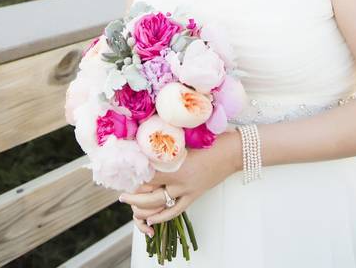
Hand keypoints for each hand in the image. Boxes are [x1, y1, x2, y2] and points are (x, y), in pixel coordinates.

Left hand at [119, 130, 239, 233]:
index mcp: (174, 161)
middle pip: (147, 192)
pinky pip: (174, 211)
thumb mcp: (186, 135)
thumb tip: (146, 138)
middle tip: (121, 195)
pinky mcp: (194, 196)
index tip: (121, 174)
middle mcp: (178, 179)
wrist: (233, 151)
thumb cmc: (211, 139)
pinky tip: (150, 220)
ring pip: (157, 204)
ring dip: (141, 208)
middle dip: (132, 195)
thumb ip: (167, 140)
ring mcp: (186, 190)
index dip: (131, 175)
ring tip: (131, 206)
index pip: (145, 173)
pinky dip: (161, 217)